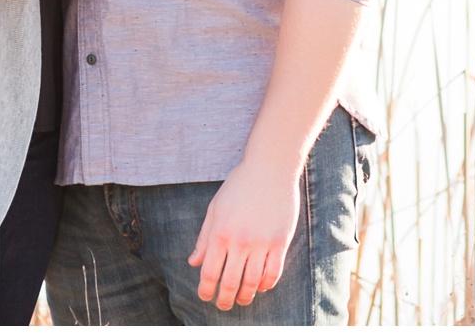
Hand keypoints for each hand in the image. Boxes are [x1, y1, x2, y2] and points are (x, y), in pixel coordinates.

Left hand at [188, 158, 300, 309]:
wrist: (270, 168)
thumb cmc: (239, 186)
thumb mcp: (215, 208)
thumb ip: (205, 238)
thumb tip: (194, 263)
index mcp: (220, 233)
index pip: (210, 272)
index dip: (206, 290)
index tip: (205, 296)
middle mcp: (240, 241)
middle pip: (231, 283)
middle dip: (225, 300)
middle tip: (223, 306)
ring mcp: (261, 243)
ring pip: (253, 282)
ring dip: (246, 296)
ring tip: (242, 299)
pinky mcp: (280, 242)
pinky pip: (273, 273)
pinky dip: (266, 285)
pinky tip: (261, 286)